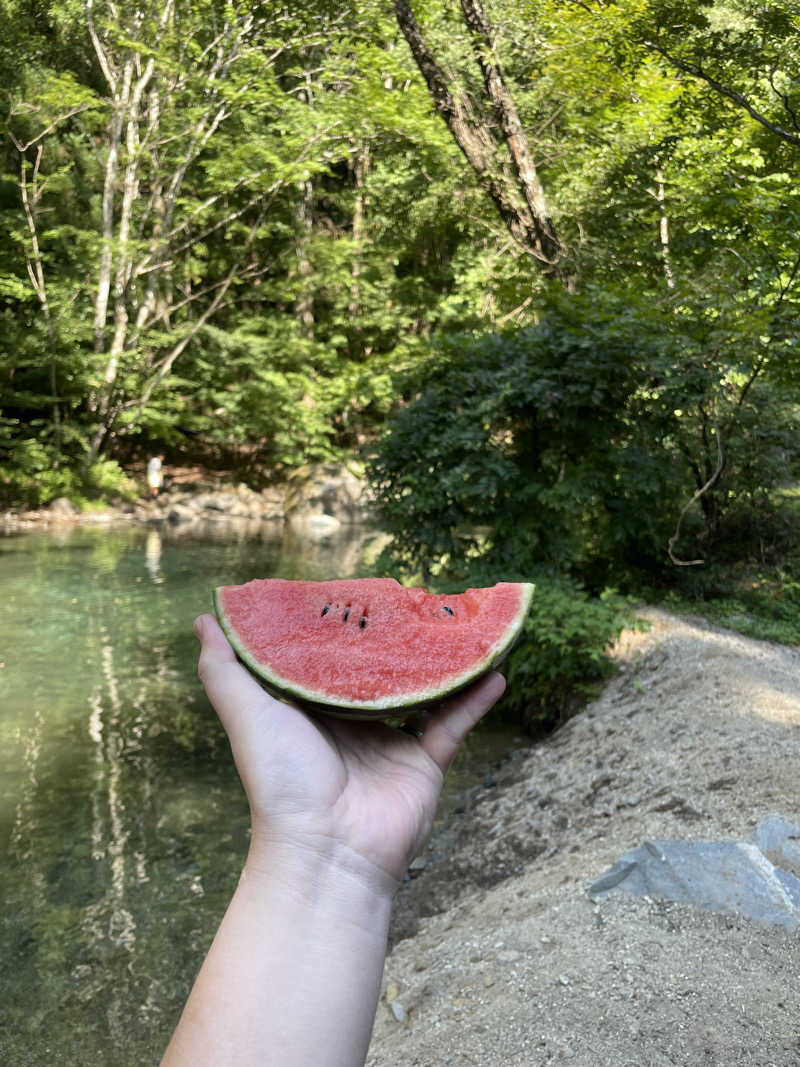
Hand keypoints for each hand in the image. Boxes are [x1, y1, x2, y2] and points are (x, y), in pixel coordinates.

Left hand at [194, 613, 505, 889]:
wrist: (326, 851)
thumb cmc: (280, 780)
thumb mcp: (246, 714)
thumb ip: (225, 668)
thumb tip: (204, 618)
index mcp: (313, 709)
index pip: (332, 656)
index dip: (345, 625)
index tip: (359, 588)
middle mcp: (354, 722)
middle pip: (383, 670)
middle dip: (400, 639)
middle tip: (419, 598)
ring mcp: (392, 742)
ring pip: (425, 690)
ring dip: (445, 662)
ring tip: (464, 626)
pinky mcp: (425, 762)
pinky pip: (455, 724)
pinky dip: (476, 699)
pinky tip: (495, 670)